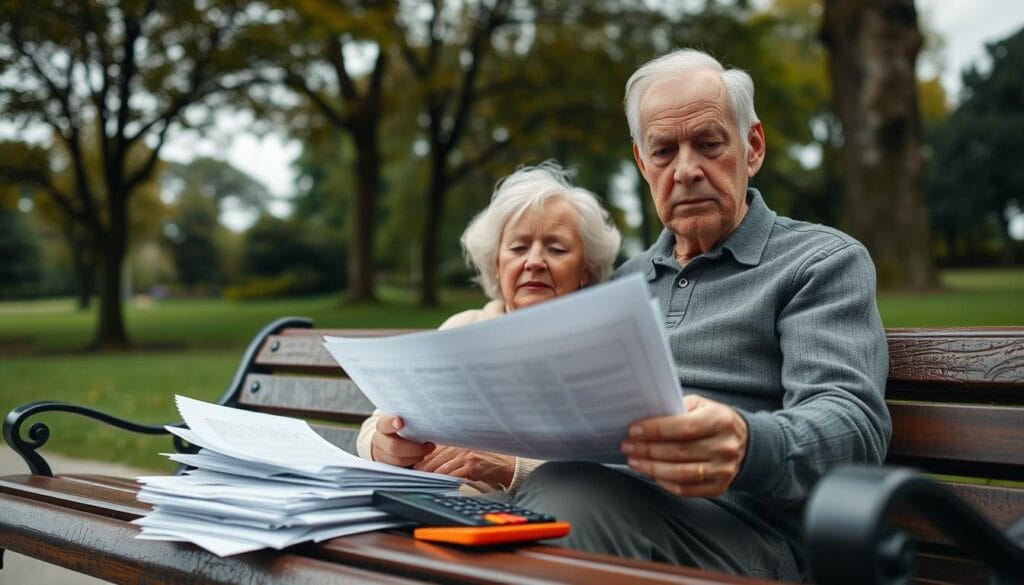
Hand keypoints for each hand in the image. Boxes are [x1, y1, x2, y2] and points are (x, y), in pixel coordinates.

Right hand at [370, 414, 434, 466]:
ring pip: (398, 460)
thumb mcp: (404, 419)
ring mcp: (381, 454)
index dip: (391, 423)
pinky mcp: (387, 465)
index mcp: (382, 425)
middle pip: (393, 446)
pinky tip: (421, 456)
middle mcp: (379, 440)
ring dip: (416, 456)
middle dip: (414, 448)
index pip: (384, 424)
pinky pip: (401, 467)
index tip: (401, 422)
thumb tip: (429, 414)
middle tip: (430, 445)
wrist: (388, 439)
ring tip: (428, 450)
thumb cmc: (403, 427)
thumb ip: (410, 418)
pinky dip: (413, 462)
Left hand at [413, 445, 515, 487]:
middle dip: (425, 467)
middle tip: (416, 474)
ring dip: (432, 474)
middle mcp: (461, 446)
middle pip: (437, 458)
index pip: (436, 449)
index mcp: (458, 442)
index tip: (415, 465)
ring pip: (443, 467)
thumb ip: (450, 456)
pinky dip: (445, 479)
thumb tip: (429, 463)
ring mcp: (466, 456)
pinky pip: (453, 474)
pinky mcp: (472, 466)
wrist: (504, 466)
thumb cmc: (485, 461)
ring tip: (425, 479)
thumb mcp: (467, 454)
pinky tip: (440, 482)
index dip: (424, 458)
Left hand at [621, 394, 747, 496]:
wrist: (745, 442)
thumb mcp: (701, 405)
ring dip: (651, 468)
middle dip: (647, 449)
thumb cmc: (714, 420)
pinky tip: (651, 474)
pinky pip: (686, 489)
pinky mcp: (719, 487)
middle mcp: (725, 447)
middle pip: (679, 452)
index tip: (634, 430)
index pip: (683, 427)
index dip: (656, 430)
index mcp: (720, 420)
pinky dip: (664, 482)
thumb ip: (677, 408)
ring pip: (680, 473)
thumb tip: (645, 417)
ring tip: (633, 461)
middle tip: (627, 446)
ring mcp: (724, 470)